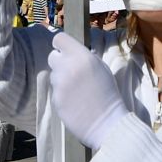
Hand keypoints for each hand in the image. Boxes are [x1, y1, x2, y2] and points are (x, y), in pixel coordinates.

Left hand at [46, 31, 126, 147]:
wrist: (106, 122)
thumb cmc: (108, 94)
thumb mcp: (102, 69)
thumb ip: (87, 57)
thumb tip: (76, 52)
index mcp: (81, 57)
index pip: (59, 39)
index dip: (62, 45)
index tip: (66, 51)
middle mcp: (67, 67)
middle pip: (52, 56)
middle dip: (60, 62)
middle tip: (71, 71)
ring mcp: (59, 84)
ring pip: (53, 75)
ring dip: (61, 79)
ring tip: (76, 90)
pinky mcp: (55, 99)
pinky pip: (55, 90)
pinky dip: (61, 94)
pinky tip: (73, 101)